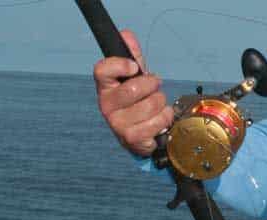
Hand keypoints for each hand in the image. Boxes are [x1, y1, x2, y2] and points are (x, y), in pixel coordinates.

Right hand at [92, 29, 174, 157]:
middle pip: (134, 88)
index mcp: (104, 87)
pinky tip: (159, 119)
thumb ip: (131, 56)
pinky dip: (166, 118)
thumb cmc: (135, 103)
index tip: (133, 67)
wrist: (138, 135)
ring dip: (161, 103)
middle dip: (153, 85)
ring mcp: (118, 124)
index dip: (119, 65)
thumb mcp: (133, 78)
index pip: (101, 70)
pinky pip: (159, 121)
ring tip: (156, 105)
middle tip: (154, 87)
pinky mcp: (133, 138)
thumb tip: (126, 35)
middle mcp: (107, 106)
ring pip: (151, 105)